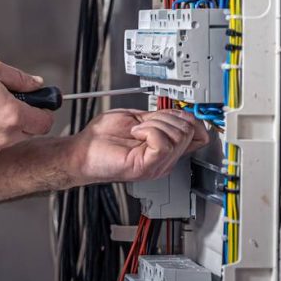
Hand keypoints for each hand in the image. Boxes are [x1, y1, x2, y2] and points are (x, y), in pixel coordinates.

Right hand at [0, 58, 55, 156]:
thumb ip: (19, 77)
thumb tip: (37, 83)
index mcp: (13, 115)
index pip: (45, 121)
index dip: (45, 109)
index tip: (38, 101)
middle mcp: (5, 136)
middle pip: (31, 131)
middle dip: (27, 116)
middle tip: (11, 99)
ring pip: (13, 137)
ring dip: (10, 124)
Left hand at [66, 108, 209, 183]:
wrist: (82, 150)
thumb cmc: (102, 138)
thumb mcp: (138, 120)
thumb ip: (160, 118)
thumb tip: (180, 113)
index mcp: (165, 147)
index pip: (198, 135)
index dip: (190, 118)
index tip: (175, 113)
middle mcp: (165, 159)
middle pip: (189, 131)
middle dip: (166, 117)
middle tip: (145, 122)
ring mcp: (158, 165)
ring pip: (178, 135)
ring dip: (154, 123)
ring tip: (137, 130)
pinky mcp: (147, 167)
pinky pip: (163, 143)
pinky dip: (149, 130)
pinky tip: (136, 133)